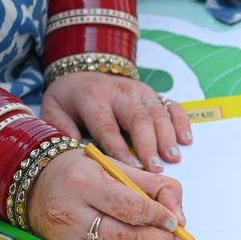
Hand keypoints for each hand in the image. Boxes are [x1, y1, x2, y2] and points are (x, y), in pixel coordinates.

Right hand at [26, 148, 184, 239]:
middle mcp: (71, 212)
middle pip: (124, 238)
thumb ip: (155, 186)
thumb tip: (179, 216)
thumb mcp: (118, 166)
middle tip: (173, 236)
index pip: (131, 208)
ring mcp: (67, 236)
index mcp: (84, 183)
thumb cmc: (82, 170)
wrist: (35, 181)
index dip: (159, 217)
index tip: (174, 220)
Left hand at [42, 71, 192, 172]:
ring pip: (158, 113)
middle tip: (156, 168)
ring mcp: (140, 91)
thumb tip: (76, 151)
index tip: (131, 168)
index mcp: (93, 97)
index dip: (120, 148)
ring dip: (168, 136)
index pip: (108, 126)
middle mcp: (120, 92)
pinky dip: (182, 122)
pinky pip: (172, 105)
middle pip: (138, 119)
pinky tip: (186, 140)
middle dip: (149, 145)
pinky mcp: (154, 93)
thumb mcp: (54, 109)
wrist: (82, 71)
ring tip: (173, 158)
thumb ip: (61, 128)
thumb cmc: (70, 99)